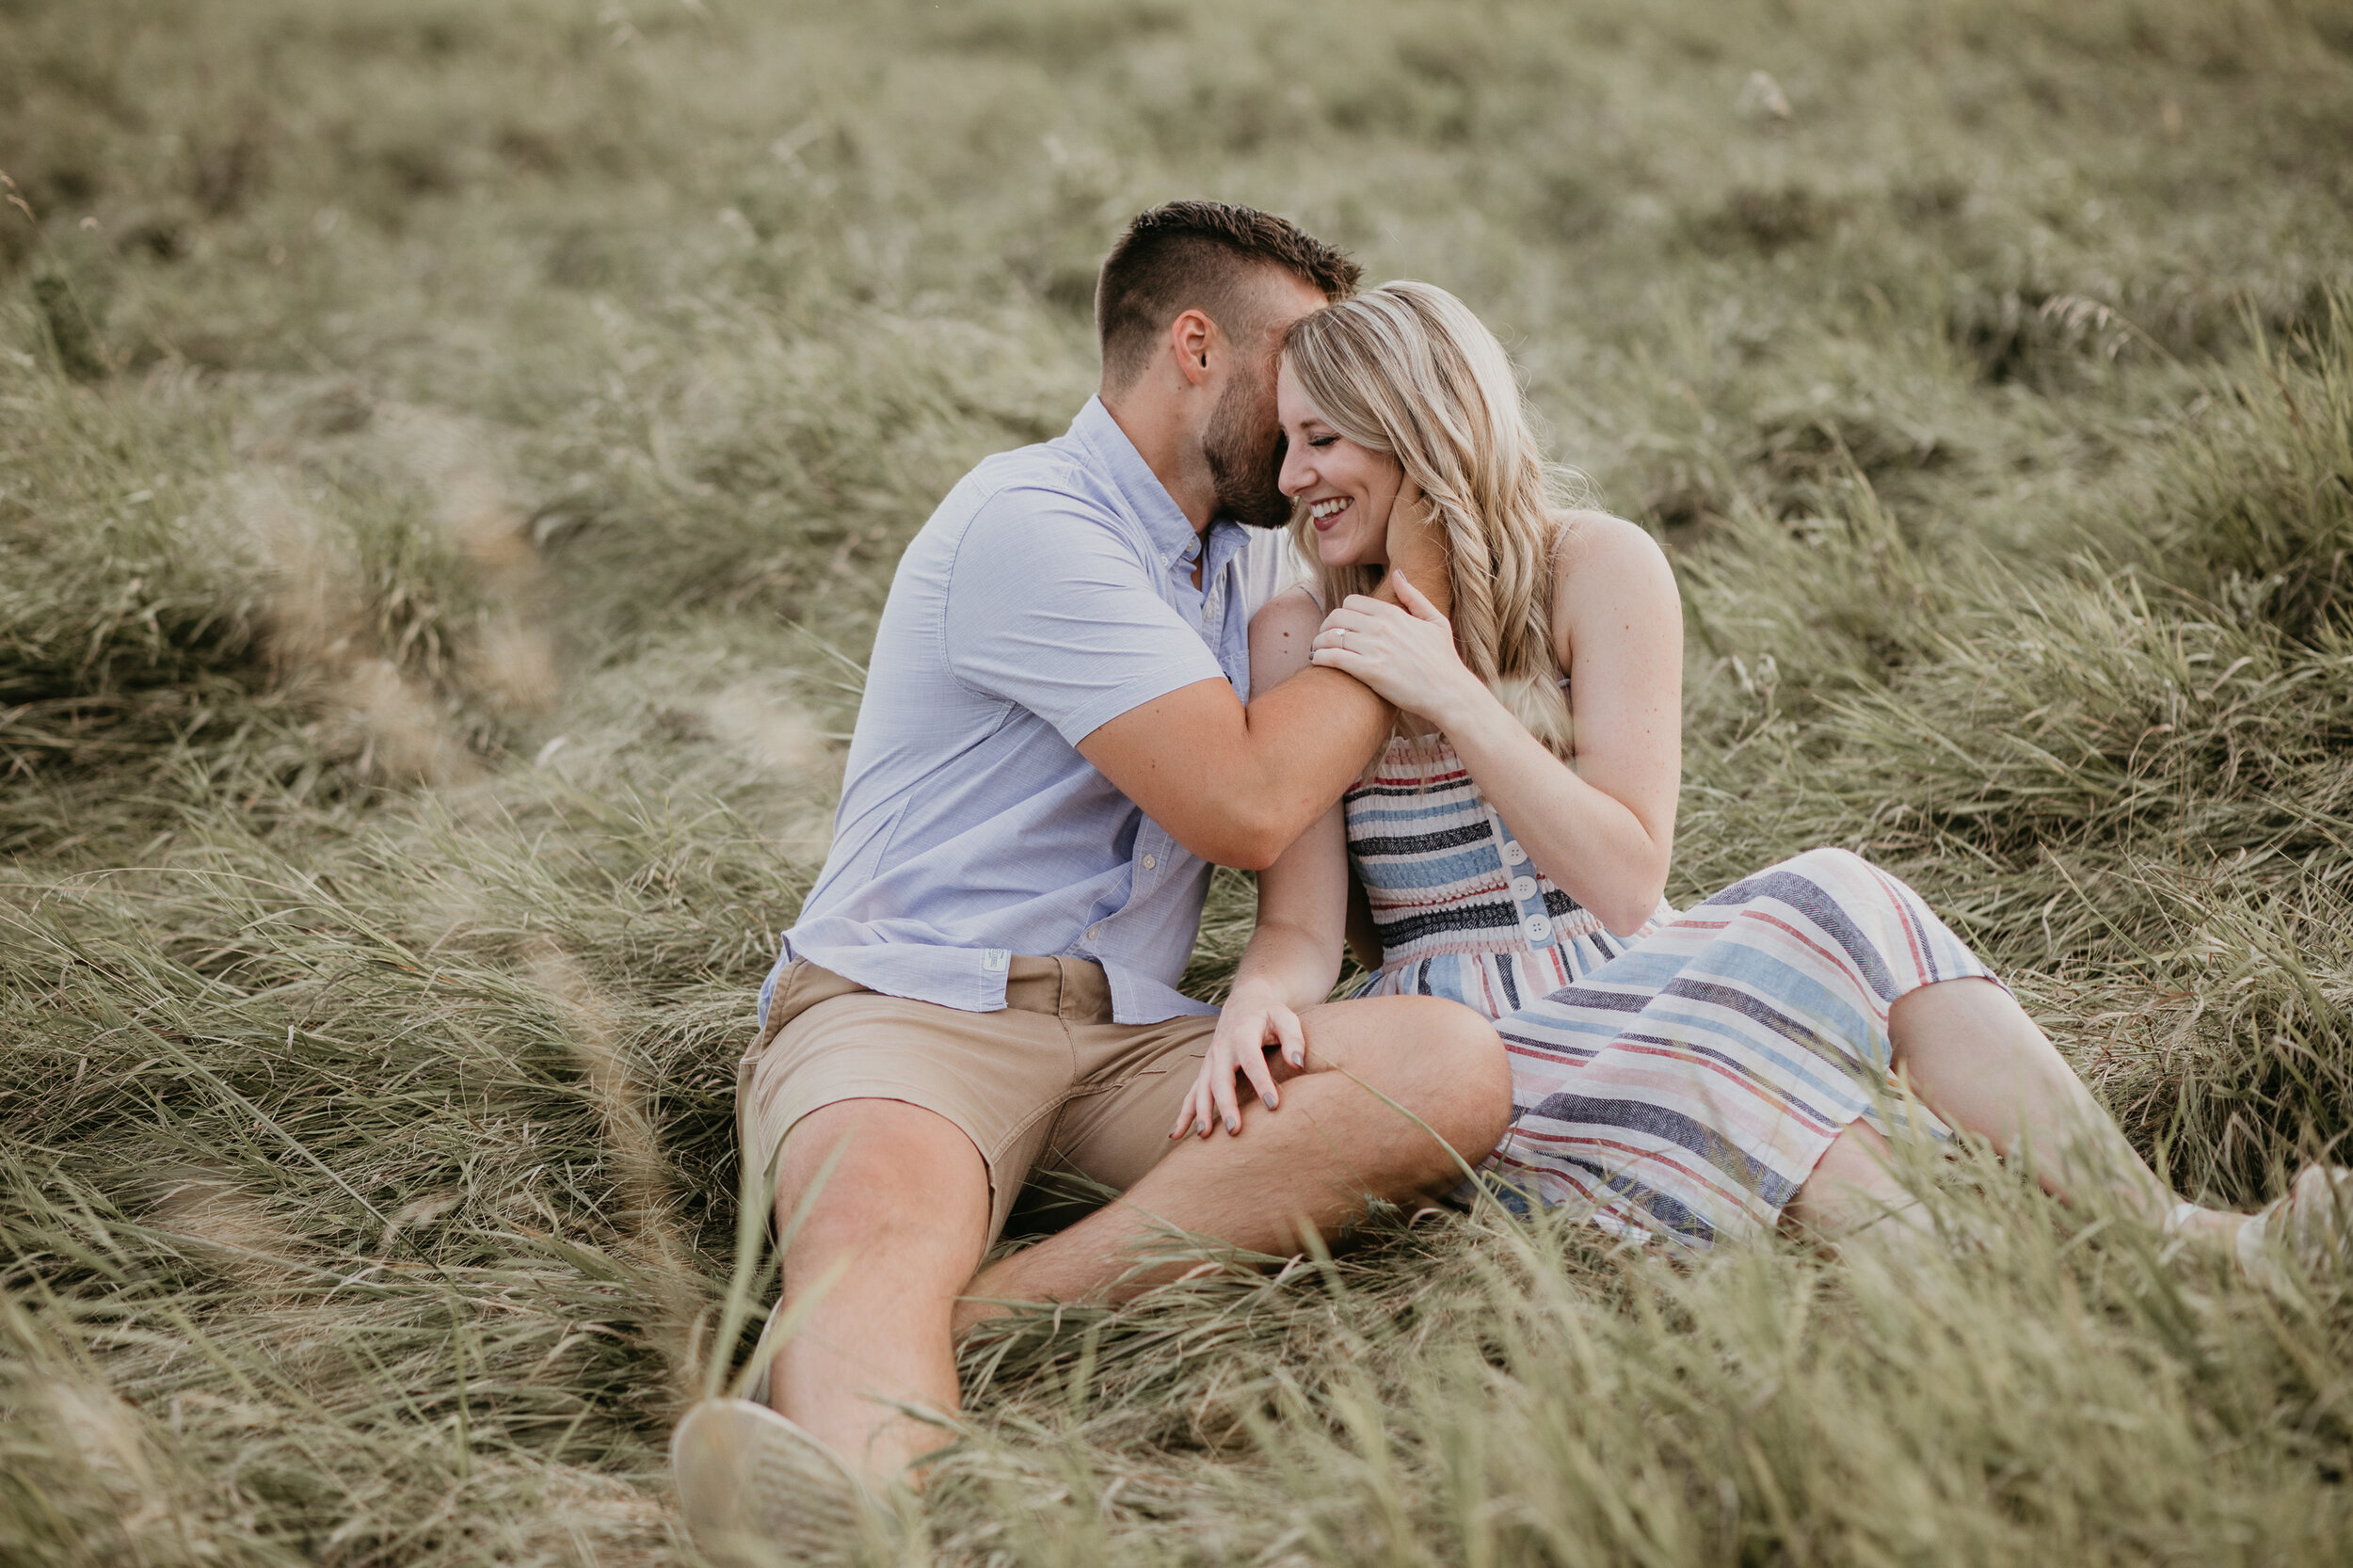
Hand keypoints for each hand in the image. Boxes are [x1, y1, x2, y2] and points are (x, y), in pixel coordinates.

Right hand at [1171, 984, 1304, 1138]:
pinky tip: (1176, 1134)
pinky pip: (1192, 1093)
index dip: (1262, 1083)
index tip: (1273, 1105)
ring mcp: (1211, 1060)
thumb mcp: (1286, 1018)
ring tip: (1204, 1135)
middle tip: (1234, 1130)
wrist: (1246, 1002)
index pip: (1252, 1061)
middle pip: (1221, 1080)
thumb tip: (1298, 1064)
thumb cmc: (1270, 1014)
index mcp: (1243, 1034)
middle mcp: (1222, 1048)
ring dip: (1201, 1112)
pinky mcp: (1206, 1070)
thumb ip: (1294, 1040)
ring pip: (1202, 1088)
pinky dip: (1184, 1113)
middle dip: (1226, 1105)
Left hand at [1309, 570, 1483, 725]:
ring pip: (1330, 636)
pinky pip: (1333, 657)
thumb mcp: (1436, 620)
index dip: (1342, 613)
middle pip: (1337, 616)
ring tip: (1317, 650)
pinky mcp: (1370, 671)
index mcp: (1393, 613)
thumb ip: (1414, 596)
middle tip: (1324, 638)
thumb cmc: (1444, 659)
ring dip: (1318, 642)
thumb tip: (1398, 574)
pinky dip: (1320, 657)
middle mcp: (1381, 627)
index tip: (1340, 625)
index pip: (1352, 602)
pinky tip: (1318, 661)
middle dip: (1326, 626)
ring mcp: (1374, 648)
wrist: (1449, 692)